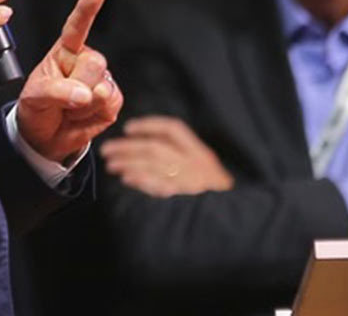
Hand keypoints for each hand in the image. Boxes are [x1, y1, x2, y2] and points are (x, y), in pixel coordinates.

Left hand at [16, 0, 122, 163]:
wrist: (45, 138)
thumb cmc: (37, 109)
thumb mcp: (34, 97)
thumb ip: (55, 91)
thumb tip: (85, 94)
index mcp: (65, 50)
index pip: (77, 26)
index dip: (88, 7)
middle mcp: (86, 60)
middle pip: (94, 63)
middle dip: (77, 84)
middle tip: (61, 98)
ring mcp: (102, 79)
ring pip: (102, 87)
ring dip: (81, 105)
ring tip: (69, 108)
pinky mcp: (113, 99)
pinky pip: (110, 103)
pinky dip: (93, 115)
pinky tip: (81, 115)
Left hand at [100, 115, 233, 197]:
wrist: (240, 222)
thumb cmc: (220, 199)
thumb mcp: (209, 174)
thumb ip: (186, 161)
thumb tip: (149, 153)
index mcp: (202, 154)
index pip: (173, 129)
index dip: (149, 125)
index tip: (128, 128)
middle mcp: (196, 164)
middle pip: (156, 147)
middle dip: (128, 147)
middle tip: (107, 150)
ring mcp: (192, 182)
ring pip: (154, 164)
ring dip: (128, 163)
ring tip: (111, 165)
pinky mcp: (187, 201)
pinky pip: (161, 186)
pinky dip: (143, 181)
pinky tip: (128, 180)